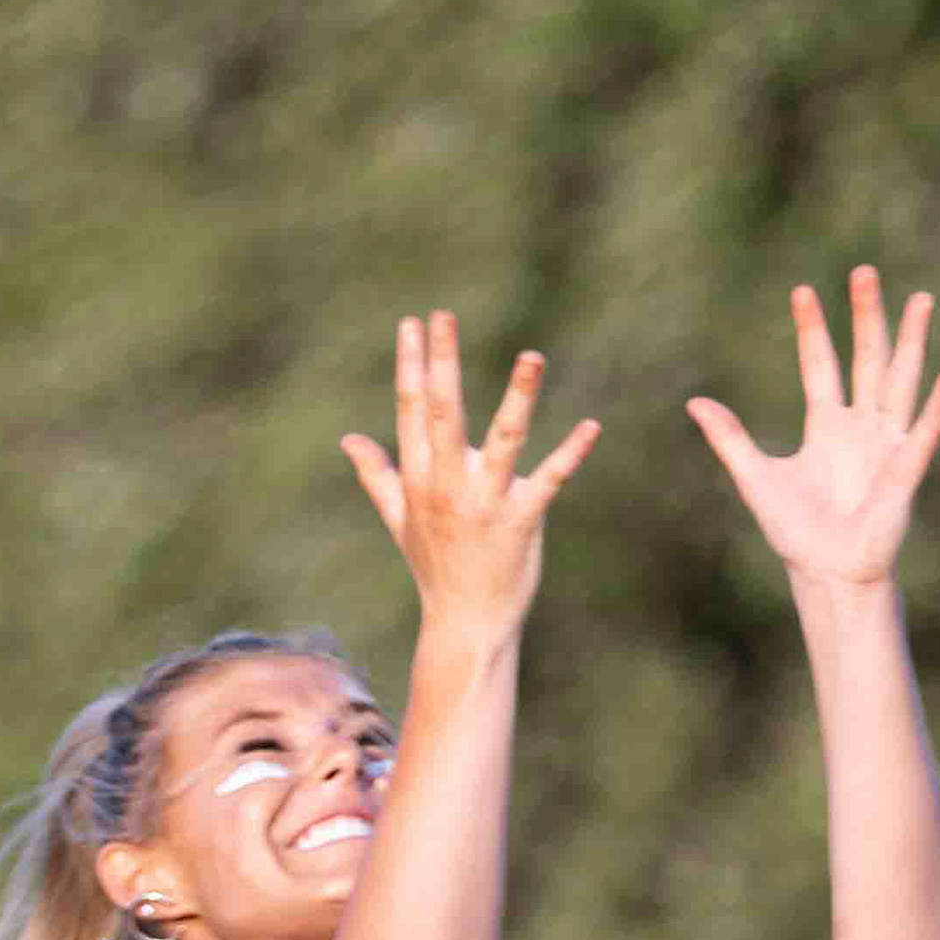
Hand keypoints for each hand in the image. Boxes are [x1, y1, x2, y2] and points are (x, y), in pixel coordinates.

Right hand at [342, 314, 598, 639]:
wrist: (465, 624)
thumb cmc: (435, 568)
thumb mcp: (399, 520)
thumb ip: (377, 475)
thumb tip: (348, 440)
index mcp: (419, 479)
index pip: (411, 411)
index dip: (412, 365)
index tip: (413, 323)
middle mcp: (448, 486)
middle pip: (444, 414)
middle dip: (443, 362)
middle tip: (443, 316)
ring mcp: (485, 503)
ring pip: (503, 439)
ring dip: (519, 396)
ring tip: (533, 356)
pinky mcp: (522, 522)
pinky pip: (549, 481)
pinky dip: (571, 454)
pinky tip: (590, 426)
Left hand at [687, 268, 939, 591]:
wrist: (827, 575)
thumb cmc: (796, 533)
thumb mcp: (756, 478)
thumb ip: (730, 438)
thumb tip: (694, 401)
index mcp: (826, 425)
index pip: (820, 363)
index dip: (811, 329)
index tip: (802, 290)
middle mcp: (860, 426)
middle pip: (867, 358)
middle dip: (866, 316)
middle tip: (863, 271)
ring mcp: (887, 444)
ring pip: (901, 380)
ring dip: (912, 341)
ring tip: (921, 299)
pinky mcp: (906, 470)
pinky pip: (926, 431)